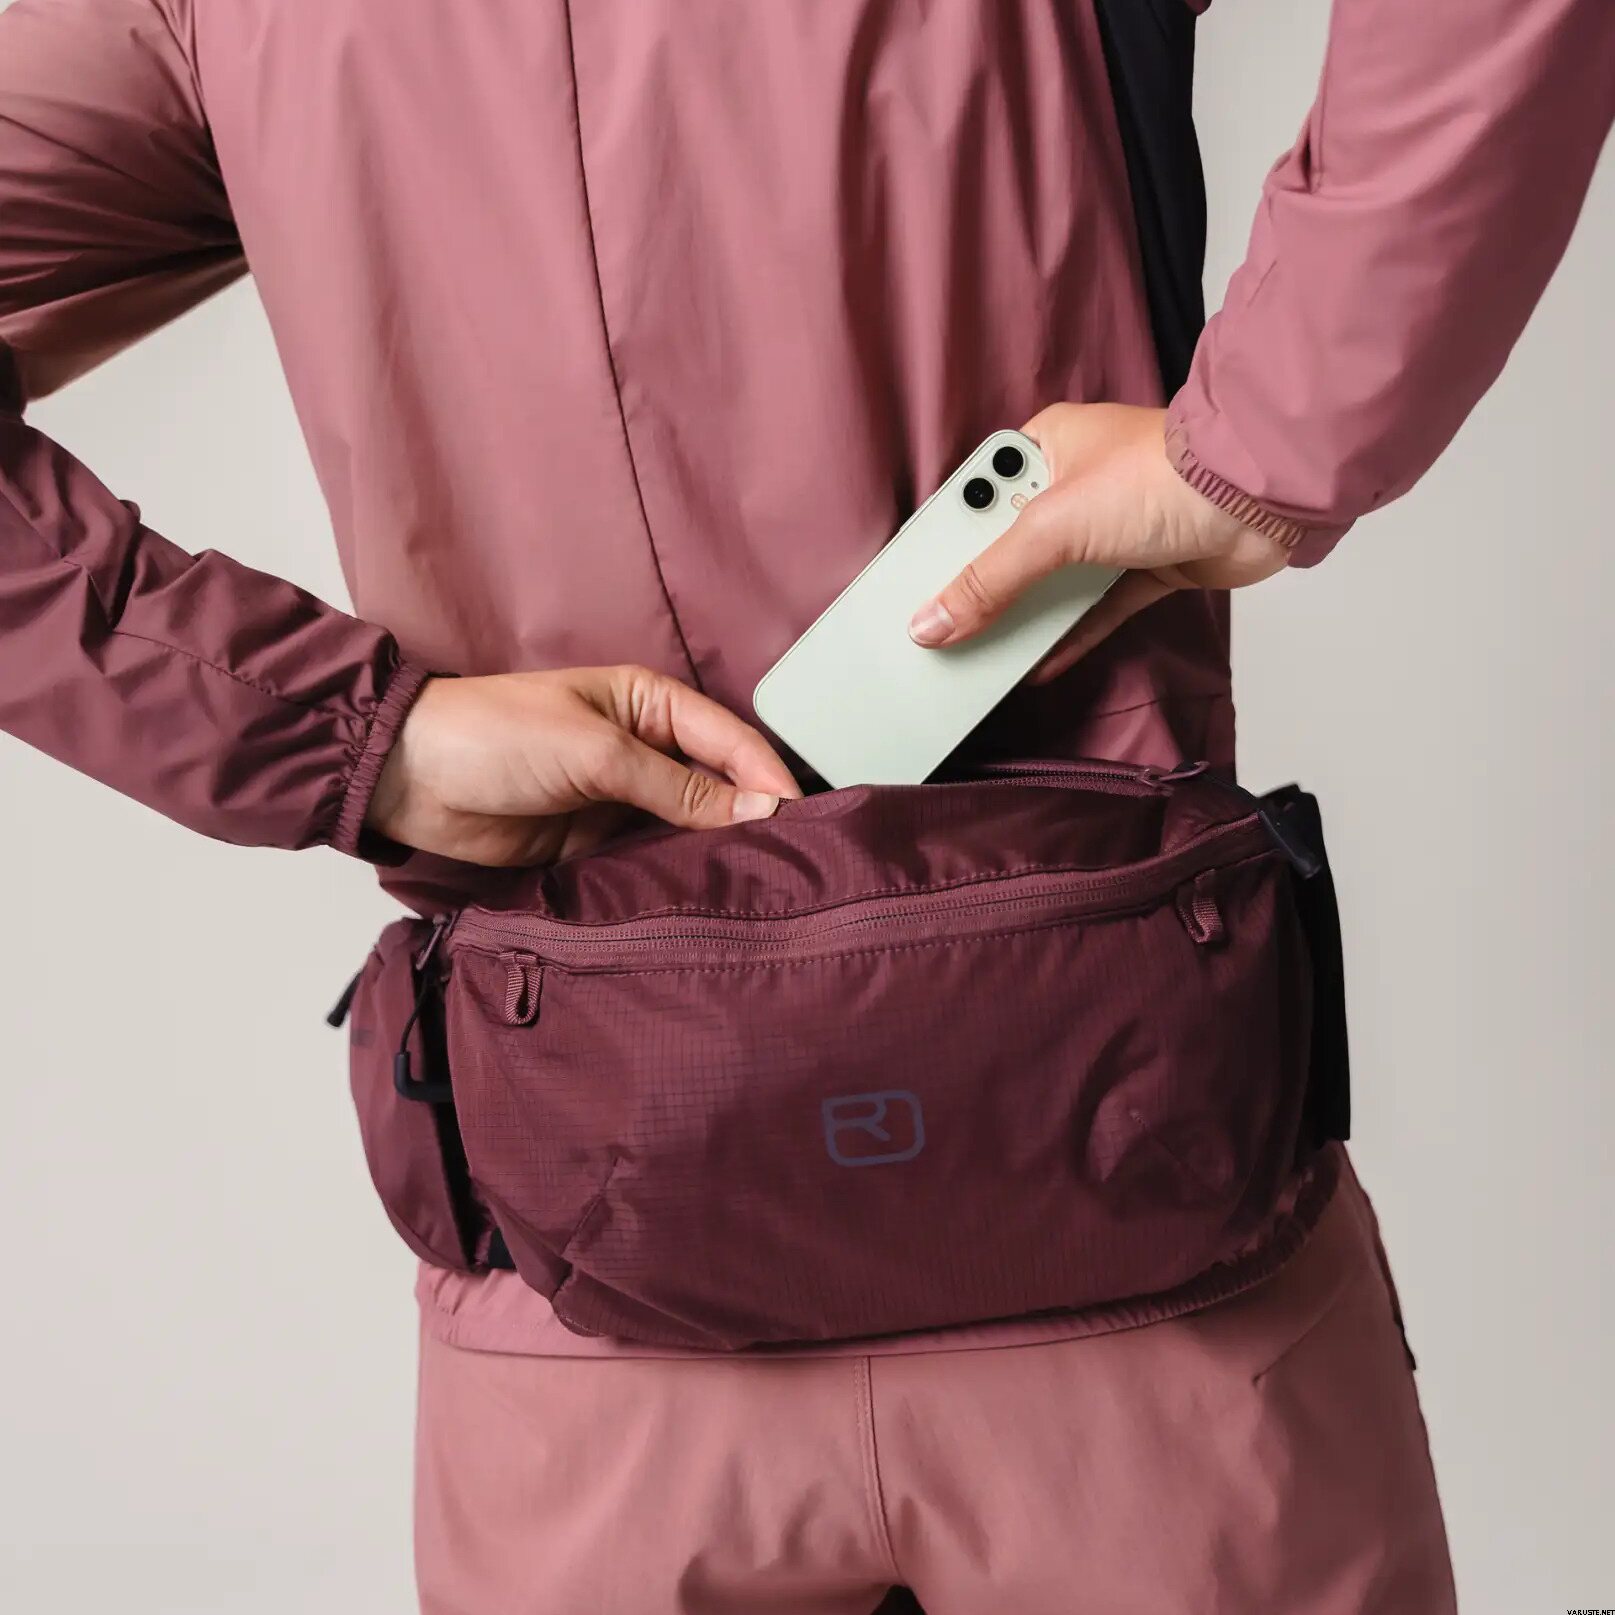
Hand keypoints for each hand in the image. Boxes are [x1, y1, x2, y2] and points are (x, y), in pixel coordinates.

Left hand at [366, 665, 801, 866]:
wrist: (409, 776)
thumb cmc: (497, 735)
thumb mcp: (596, 752)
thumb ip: (676, 788)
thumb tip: (757, 811)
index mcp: (651, 705)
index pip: (731, 740)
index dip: (768, 778)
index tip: (802, 821)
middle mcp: (647, 749)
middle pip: (719, 787)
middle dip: (752, 819)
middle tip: (795, 864)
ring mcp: (623, 799)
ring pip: (690, 829)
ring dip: (717, 854)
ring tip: (762, 890)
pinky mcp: (597, 843)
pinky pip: (652, 861)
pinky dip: (677, 878)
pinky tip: (706, 901)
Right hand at [907, 404, 1287, 681]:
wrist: (1257, 497)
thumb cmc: (1158, 478)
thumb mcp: (1052, 527)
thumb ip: (989, 580)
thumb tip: (932, 623)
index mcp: (1047, 447)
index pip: (980, 496)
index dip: (949, 541)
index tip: (916, 583)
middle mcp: (1079, 483)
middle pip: (1014, 545)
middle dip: (985, 587)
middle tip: (947, 628)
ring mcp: (1117, 527)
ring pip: (1055, 581)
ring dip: (1025, 619)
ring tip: (982, 657)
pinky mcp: (1149, 567)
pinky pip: (1098, 610)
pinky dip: (1070, 638)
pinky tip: (1038, 668)